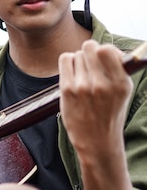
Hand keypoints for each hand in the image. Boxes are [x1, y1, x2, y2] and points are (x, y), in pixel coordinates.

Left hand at [58, 40, 132, 188]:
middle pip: (89, 48)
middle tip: (91, 64)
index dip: (104, 49)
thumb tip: (107, 48)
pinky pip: (65, 60)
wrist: (97, 141)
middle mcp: (102, 84)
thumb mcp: (123, 93)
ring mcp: (83, 87)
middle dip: (90, 53)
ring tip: (83, 75)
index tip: (104, 57)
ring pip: (77, 54)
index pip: (107, 49)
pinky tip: (72, 72)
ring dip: (79, 61)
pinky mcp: (67, 90)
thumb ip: (117, 70)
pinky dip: (68, 62)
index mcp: (121, 84)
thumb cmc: (109, 113)